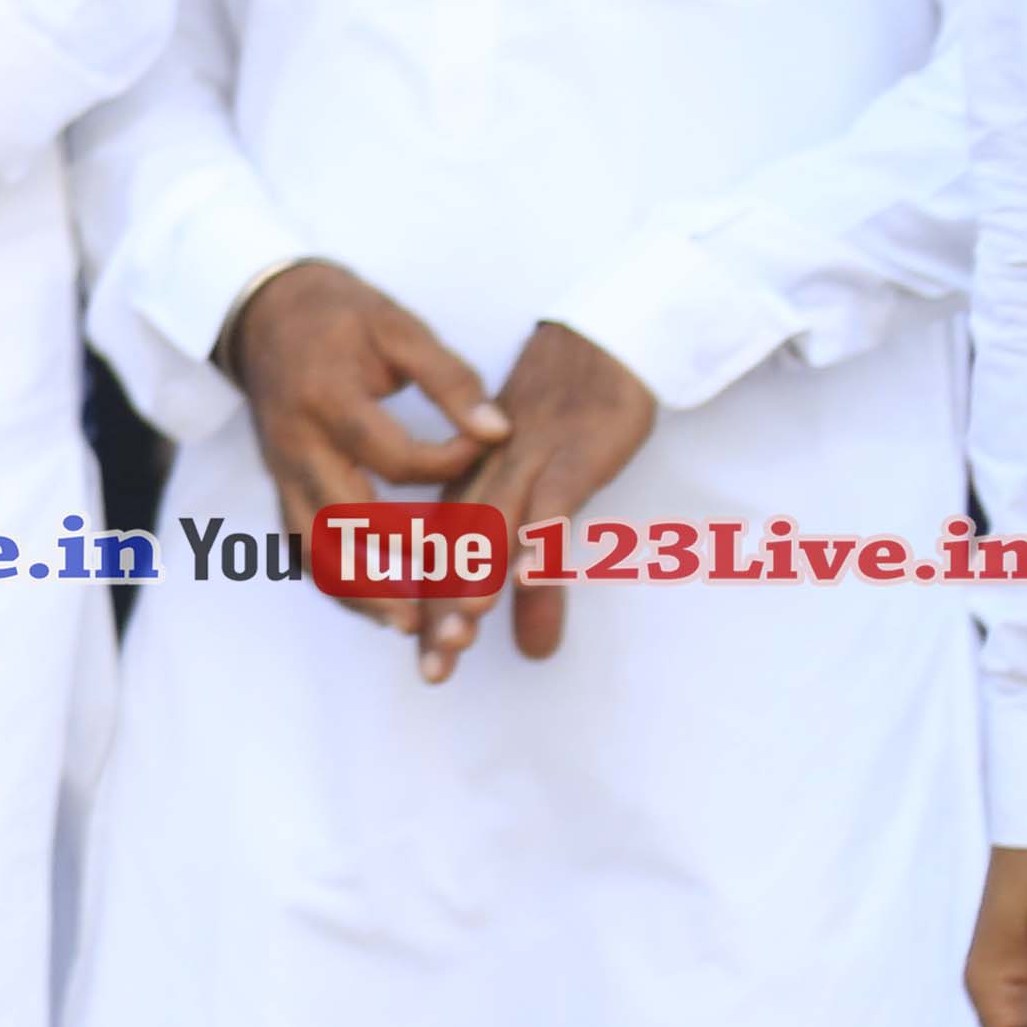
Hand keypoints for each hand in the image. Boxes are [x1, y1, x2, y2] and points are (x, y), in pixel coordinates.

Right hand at [223, 261, 501, 628]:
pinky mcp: (279, 484)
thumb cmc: (339, 315)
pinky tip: (374, 601)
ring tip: (407, 621)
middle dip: (399, 559)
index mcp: (326, 402)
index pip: (393, 457)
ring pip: (312, 546)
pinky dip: (334, 578)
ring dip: (358, 589)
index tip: (491, 448)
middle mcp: (296, 446)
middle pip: (344, 520)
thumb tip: (500, 430)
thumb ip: (450, 380)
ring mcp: (281, 471)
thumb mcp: (398, 327)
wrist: (263, 310)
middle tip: (452, 589)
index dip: (448, 463)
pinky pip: (298, 544)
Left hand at [430, 321, 657, 681]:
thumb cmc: (564, 435)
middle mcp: (487, 486)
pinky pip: (551, 497)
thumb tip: (531, 652)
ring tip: (465, 626)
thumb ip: (538, 586)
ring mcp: (526, 470)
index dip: (434, 619)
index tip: (430, 674)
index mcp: (471, 497)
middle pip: (458, 557)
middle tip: (437, 664)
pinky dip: (541, 531)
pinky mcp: (570, 456)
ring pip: (493, 528)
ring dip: (479, 576)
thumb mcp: (548, 514)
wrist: (596, 352)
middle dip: (444, 611)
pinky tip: (532, 567)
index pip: (443, 568)